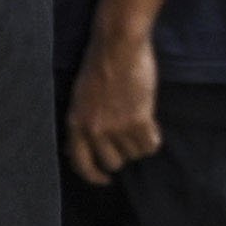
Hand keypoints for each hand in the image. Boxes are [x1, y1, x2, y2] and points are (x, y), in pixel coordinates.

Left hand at [65, 26, 160, 183]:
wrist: (118, 45)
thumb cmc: (99, 66)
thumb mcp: (79, 99)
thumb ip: (80, 124)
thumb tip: (72, 150)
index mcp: (75, 124)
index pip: (81, 164)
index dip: (94, 176)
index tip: (104, 179)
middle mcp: (94, 130)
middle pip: (113, 163)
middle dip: (122, 153)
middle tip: (127, 136)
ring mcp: (116, 127)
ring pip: (134, 154)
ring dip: (139, 142)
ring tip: (138, 119)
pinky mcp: (138, 121)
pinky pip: (151, 145)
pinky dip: (153, 137)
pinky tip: (150, 123)